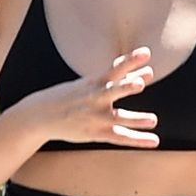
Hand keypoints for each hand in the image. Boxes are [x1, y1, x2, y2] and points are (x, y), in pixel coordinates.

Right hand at [32, 46, 158, 147]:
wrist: (41, 114)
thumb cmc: (72, 95)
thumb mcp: (92, 82)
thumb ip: (124, 78)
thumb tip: (149, 72)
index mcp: (95, 82)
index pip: (115, 68)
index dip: (130, 60)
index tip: (146, 53)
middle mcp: (96, 98)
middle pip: (113, 90)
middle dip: (125, 86)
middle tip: (139, 83)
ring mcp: (96, 117)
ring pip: (119, 118)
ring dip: (135, 119)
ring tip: (153, 120)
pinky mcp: (95, 133)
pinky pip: (120, 138)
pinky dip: (137, 140)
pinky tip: (154, 141)